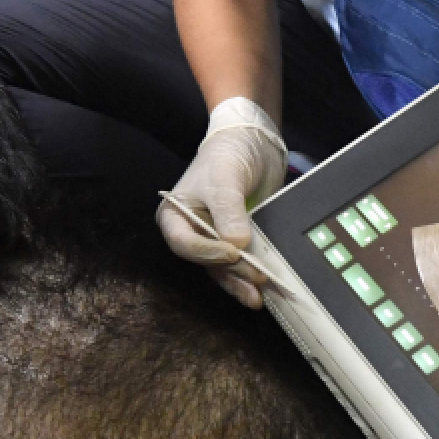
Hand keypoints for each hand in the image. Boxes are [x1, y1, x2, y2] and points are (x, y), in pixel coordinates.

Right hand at [157, 97, 286, 308]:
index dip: (207, 251)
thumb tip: (237, 244)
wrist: (251, 143)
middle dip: (231, 270)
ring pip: (222, 269)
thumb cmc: (226, 156)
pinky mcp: (234, 243)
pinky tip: (263, 289)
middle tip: (257, 276)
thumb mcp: (224, 180)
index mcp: (175, 216)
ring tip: (259, 295)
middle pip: (205, 260)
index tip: (233, 252)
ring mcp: (213, 240)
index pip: (184, 242)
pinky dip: (249, 277)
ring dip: (241, 282)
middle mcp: (191, 232)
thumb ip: (228, 212)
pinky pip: (238, 266)